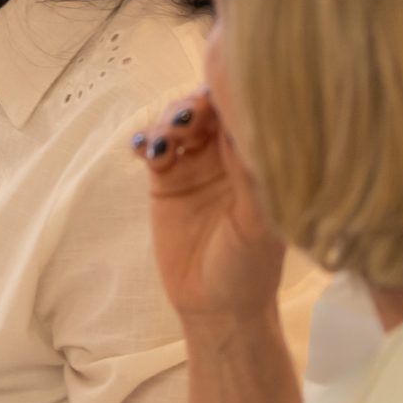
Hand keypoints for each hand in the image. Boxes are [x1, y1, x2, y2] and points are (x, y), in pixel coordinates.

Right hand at [139, 90, 288, 329]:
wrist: (215, 308)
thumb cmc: (249, 269)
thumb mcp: (256, 224)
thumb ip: (249, 177)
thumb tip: (240, 126)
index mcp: (259, 161)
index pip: (246, 113)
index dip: (232, 95)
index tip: (218, 94)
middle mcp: (228, 156)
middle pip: (209, 108)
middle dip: (195, 105)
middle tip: (187, 118)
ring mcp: (196, 165)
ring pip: (179, 121)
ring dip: (169, 119)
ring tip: (165, 140)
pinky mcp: (166, 179)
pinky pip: (153, 147)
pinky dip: (146, 140)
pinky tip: (143, 149)